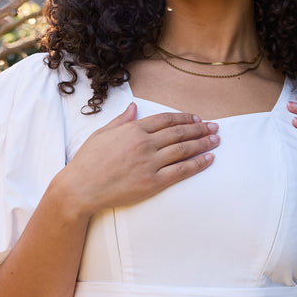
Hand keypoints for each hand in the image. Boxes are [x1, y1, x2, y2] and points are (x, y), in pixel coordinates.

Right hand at [56, 103, 218, 217]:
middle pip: (179, 132)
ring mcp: (149, 163)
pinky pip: (181, 170)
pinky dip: (197, 163)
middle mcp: (144, 143)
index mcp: (132, 129)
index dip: (184, 118)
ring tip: (216, 140)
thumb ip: (121, 120)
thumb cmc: (87, 162)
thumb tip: (134, 107)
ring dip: (203, 143)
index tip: (196, 118)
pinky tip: (208, 159)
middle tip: (215, 127)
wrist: (79, 188)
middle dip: (200, 128)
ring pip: (184, 149)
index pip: (166, 120)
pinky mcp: (152, 182)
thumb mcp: (102, 134)